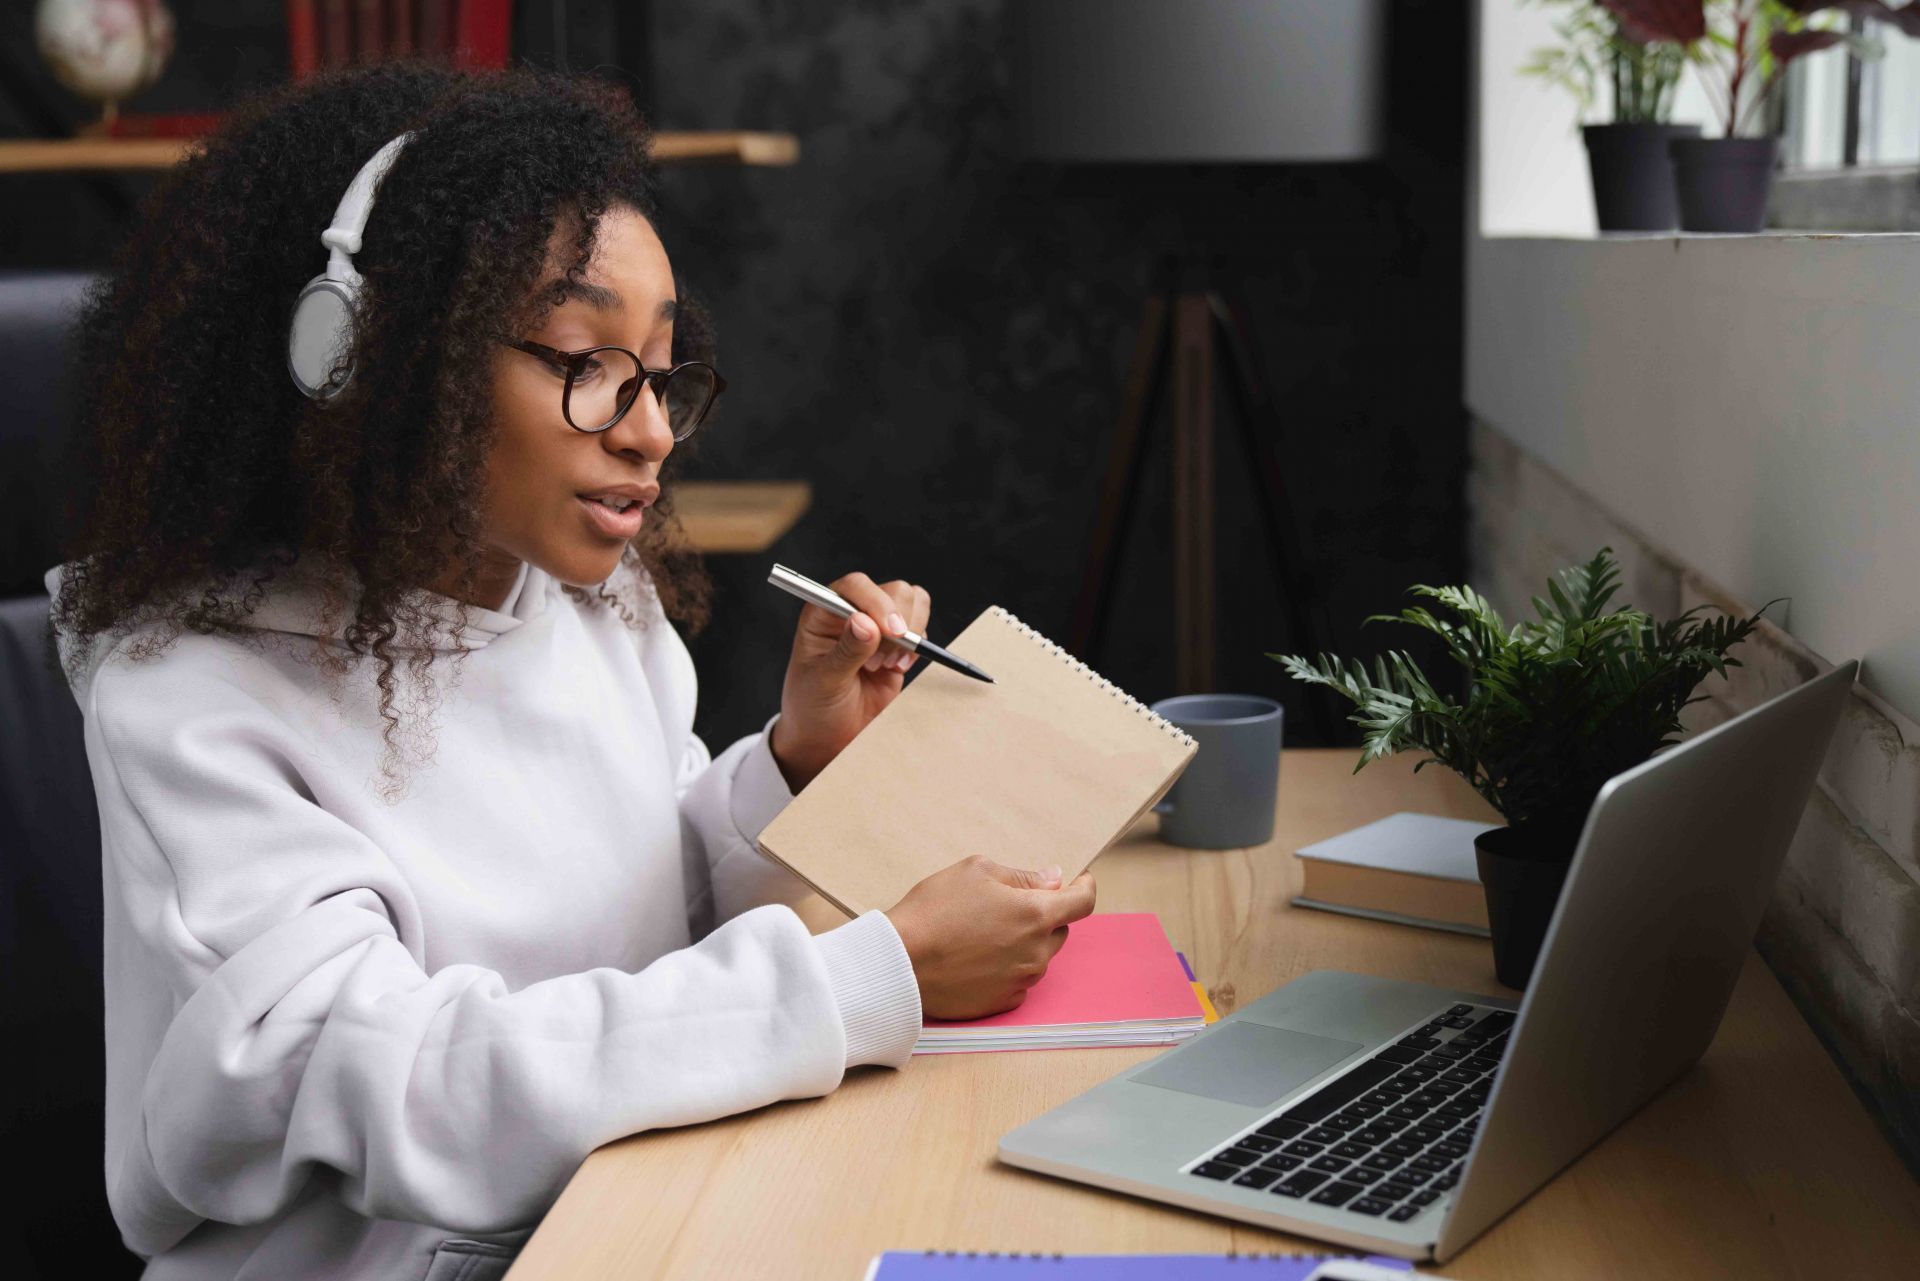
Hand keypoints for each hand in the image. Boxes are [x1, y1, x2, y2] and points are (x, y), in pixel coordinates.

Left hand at [768, 572, 929, 791]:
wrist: (828, 737)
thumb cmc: (813, 707)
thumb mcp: (823, 682)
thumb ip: (845, 652)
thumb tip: (864, 621)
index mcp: (823, 612)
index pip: (855, 586)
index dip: (876, 602)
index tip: (890, 631)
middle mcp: (852, 611)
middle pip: (893, 590)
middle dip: (897, 624)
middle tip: (881, 660)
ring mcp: (877, 626)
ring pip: (912, 602)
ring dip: (909, 635)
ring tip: (885, 664)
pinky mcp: (896, 645)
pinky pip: (921, 629)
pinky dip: (917, 648)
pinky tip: (895, 669)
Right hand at [884, 856, 1097, 1020]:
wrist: (900, 962)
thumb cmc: (934, 911)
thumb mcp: (976, 872)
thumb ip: (1022, 877)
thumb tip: (1053, 880)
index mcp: (1035, 915)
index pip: (1083, 902)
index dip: (1085, 887)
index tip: (1080, 881)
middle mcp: (1036, 952)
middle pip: (1059, 929)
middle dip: (1044, 914)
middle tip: (1009, 906)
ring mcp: (1021, 980)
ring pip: (1038, 955)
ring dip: (1024, 941)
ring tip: (984, 932)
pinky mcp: (1003, 1001)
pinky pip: (1019, 979)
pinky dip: (1008, 967)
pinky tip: (978, 957)